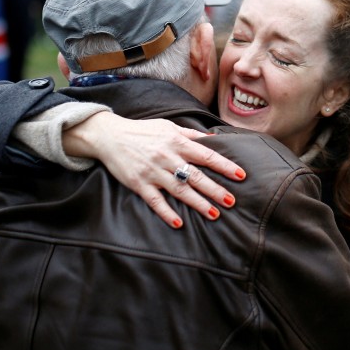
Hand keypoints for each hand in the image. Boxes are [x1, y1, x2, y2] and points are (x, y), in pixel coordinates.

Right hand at [65, 112, 245, 227]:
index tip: (240, 175)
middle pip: (196, 176)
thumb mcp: (169, 126)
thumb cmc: (143, 131)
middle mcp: (167, 158)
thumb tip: (215, 138)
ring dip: (198, 203)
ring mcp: (153, 172)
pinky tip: (179, 222)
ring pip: (179, 190)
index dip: (225, 166)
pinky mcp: (139, 184)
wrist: (109, 136)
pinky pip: (155, 201)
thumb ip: (191, 135)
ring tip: (214, 214)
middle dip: (215, 190)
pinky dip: (166, 212)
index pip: (207, 155)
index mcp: (177, 143)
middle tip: (231, 201)